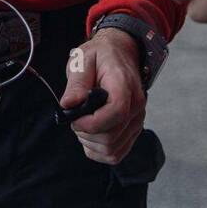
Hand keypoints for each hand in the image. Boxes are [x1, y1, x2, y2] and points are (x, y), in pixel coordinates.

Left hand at [62, 28, 146, 164]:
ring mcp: (137, 119)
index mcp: (125, 84)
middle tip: (76, 117)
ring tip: (84, 123)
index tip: (75, 118)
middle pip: (111, 136)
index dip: (92, 123)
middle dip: (85, 133)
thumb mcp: (83, 60)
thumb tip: (68, 105)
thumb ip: (76, 83)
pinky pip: (116, 154)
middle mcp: (137, 104)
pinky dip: (98, 150)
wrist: (120, 53)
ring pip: (112, 149)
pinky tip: (92, 133)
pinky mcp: (133, 130)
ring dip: (91, 143)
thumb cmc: (101, 56)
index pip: (116, 112)